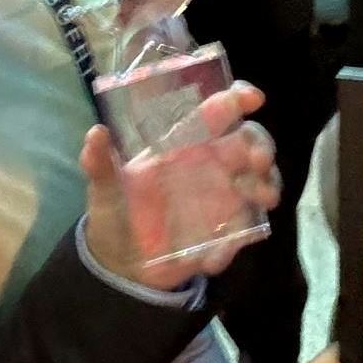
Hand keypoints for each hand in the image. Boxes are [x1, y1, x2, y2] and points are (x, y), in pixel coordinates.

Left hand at [78, 82, 279, 290]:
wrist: (122, 264)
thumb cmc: (116, 213)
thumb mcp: (103, 188)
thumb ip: (99, 163)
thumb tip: (94, 133)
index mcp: (183, 143)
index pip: (215, 112)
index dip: (236, 99)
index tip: (252, 98)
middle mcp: (210, 164)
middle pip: (249, 141)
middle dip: (261, 145)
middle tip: (258, 161)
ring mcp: (223, 196)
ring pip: (260, 179)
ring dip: (268, 184)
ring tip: (263, 199)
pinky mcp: (228, 229)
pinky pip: (246, 228)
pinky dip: (239, 239)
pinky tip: (215, 256)